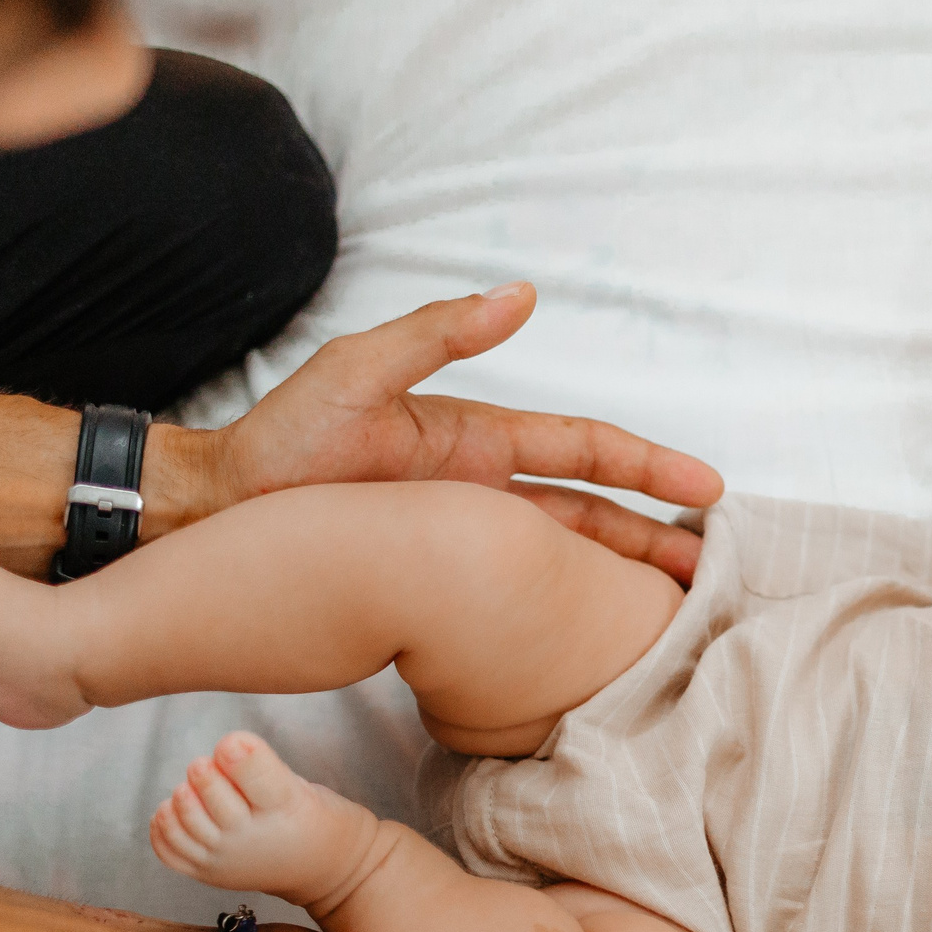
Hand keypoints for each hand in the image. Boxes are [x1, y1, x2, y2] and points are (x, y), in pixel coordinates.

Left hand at [205, 284, 724, 581]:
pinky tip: (589, 637)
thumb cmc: (281, 443)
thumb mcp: (357, 372)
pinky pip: (516, 596)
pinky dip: (561, 610)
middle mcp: (481, 490)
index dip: (647, 466)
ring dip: (618, 578)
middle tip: (713, 567)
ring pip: (563, 560)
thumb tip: (520, 294)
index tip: (706, 489)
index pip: (585, 448)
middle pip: (592, 513)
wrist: (218, 514)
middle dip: (655, 535)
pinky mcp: (435, 580)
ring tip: (674, 610)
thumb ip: (437, 334)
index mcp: (477, 440)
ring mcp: (461, 538)